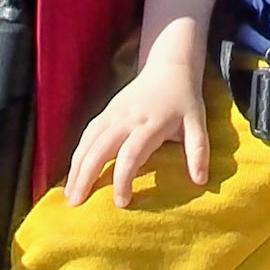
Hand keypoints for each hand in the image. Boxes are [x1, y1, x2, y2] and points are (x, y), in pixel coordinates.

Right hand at [64, 58, 208, 208]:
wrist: (168, 66)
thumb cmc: (184, 99)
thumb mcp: (198, 122)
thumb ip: (199, 150)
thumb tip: (200, 180)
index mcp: (150, 124)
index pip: (131, 154)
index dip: (123, 179)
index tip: (121, 203)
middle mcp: (126, 119)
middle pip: (100, 148)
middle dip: (86, 176)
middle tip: (77, 204)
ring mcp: (113, 113)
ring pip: (88, 141)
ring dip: (76, 167)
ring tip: (69, 194)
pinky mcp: (106, 111)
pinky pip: (87, 133)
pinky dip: (77, 153)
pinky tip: (73, 172)